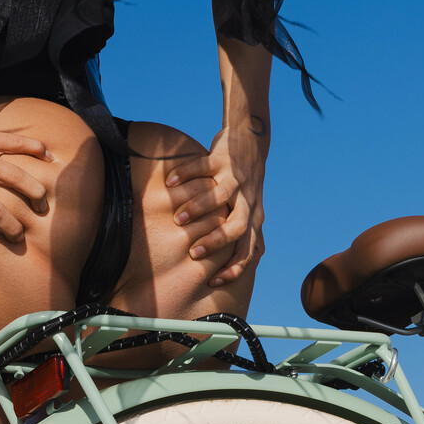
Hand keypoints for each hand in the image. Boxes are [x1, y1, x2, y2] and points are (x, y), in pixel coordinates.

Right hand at [166, 120, 267, 286]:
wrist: (251, 141)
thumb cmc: (246, 183)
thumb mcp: (253, 207)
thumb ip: (250, 231)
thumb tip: (251, 261)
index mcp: (253, 215)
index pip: (248, 248)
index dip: (235, 267)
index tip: (214, 281)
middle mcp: (247, 199)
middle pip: (238, 226)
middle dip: (216, 242)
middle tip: (194, 253)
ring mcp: (236, 178)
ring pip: (219, 196)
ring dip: (198, 209)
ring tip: (178, 220)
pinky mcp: (223, 158)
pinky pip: (203, 166)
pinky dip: (185, 173)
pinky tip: (170, 183)